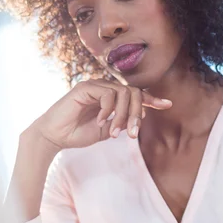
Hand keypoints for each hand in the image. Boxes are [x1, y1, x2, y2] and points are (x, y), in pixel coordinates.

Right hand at [32, 78, 171, 149]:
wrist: (55, 137)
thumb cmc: (78, 134)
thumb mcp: (107, 130)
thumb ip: (122, 122)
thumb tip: (140, 117)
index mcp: (110, 98)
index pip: (135, 94)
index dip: (152, 99)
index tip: (167, 104)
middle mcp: (104, 88)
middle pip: (133, 92)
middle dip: (137, 113)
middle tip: (133, 134)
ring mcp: (94, 85)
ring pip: (123, 93)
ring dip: (123, 115)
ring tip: (114, 132)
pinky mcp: (85, 87)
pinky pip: (107, 94)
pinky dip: (108, 110)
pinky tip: (102, 122)